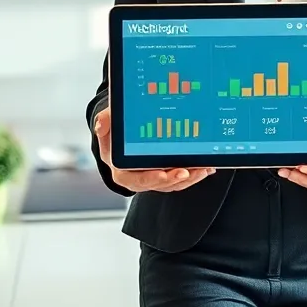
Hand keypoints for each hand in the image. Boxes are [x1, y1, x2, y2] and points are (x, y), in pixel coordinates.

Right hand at [94, 107, 214, 191]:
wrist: (125, 135)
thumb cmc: (117, 130)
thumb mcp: (109, 123)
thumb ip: (105, 122)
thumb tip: (100, 124)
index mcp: (121, 171)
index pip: (135, 179)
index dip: (150, 178)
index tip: (163, 174)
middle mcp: (137, 178)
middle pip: (159, 184)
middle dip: (175, 179)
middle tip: (190, 171)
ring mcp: (153, 178)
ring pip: (172, 184)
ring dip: (189, 178)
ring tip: (203, 168)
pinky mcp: (165, 175)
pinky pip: (180, 179)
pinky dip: (193, 174)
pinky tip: (206, 168)